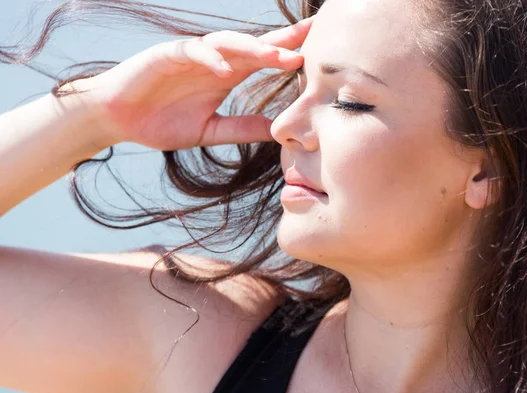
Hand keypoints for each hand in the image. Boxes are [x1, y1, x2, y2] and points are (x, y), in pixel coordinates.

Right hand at [66, 18, 311, 150]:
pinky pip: (191, 51)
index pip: (265, 57)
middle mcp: (215, 60)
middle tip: (315, 39)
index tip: (320, 49)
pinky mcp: (166, 55)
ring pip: (228, 43)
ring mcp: (192, 55)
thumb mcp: (210, 130)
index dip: (290, 50)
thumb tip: (276, 133)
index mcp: (228, 74)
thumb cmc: (162, 122)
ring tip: (279, 57)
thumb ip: (242, 128)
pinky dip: (208, 57)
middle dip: (284, 40)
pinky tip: (226, 68)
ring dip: (254, 48)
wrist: (119, 120)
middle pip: (254, 44)